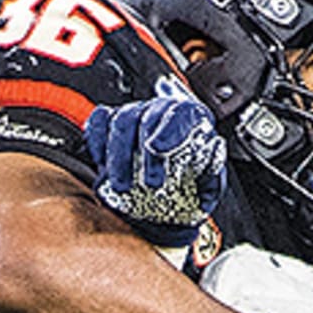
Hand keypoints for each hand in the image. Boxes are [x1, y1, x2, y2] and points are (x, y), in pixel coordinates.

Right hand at [85, 92, 225, 246]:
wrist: (174, 200)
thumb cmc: (193, 186)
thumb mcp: (210, 184)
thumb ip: (213, 169)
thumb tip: (215, 148)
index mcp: (192, 119)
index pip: (180, 114)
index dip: (167, 130)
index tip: (157, 149)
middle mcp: (162, 112)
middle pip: (146, 117)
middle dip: (143, 152)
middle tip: (149, 183)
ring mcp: (137, 115)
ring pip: (121, 121)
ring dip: (118, 156)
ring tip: (123, 186)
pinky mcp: (114, 125)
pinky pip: (100, 122)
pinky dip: (97, 140)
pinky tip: (101, 163)